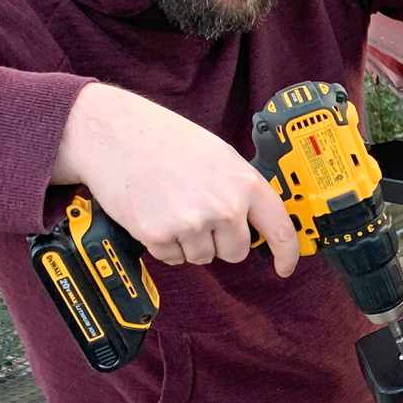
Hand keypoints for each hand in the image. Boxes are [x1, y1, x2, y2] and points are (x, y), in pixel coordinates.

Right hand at [53, 84, 299, 275]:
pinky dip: (163, 244)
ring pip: (202, 257)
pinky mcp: (160, 236)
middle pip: (236, 252)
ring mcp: (192, 223)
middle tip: (196, 211)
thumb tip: (257, 221)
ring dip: (188, 242)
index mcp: (245, 183)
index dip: (286, 254)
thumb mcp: (220, 156)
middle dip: (219, 241)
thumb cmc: (167, 141)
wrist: (116, 135)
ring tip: (171, 206)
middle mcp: (224, 207)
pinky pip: (172, 258)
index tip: (284, 267)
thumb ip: (241, 190)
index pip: (280, 229)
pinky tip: (154, 214)